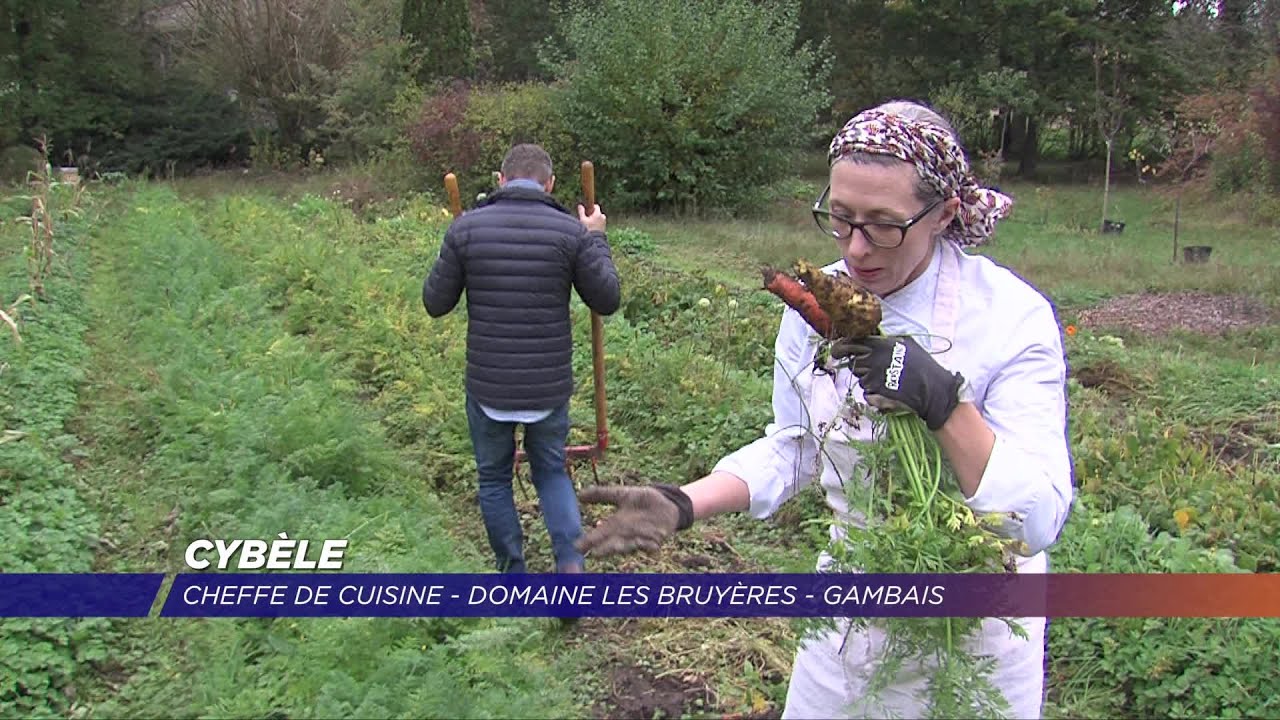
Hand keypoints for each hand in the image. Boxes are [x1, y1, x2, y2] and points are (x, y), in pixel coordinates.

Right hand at [576, 485, 692, 555]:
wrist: (666, 502)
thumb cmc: (643, 501)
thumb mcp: (621, 495)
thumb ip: (602, 495)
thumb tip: (579, 495)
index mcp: (615, 526)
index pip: (599, 534)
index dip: (589, 541)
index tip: (577, 546)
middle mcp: (626, 535)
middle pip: (613, 544)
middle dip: (604, 549)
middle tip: (595, 553)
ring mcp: (640, 538)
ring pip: (629, 546)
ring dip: (623, 548)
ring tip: (615, 547)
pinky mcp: (656, 540)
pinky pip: (650, 545)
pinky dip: (647, 546)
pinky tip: (646, 546)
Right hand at [578, 204, 606, 233]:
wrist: (594, 240)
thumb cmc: (588, 229)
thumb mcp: (582, 219)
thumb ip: (581, 211)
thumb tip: (580, 205)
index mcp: (598, 214)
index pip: (596, 206)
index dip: (591, 207)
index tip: (586, 210)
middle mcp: (603, 217)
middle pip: (597, 213)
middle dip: (592, 214)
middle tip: (586, 219)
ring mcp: (604, 223)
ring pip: (599, 218)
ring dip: (594, 220)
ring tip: (589, 225)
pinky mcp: (604, 228)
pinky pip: (600, 223)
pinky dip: (597, 224)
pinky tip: (592, 228)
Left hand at [831, 335, 963, 430]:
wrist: (933, 390)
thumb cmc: (924, 366)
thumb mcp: (908, 345)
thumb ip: (889, 341)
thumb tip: (875, 338)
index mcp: (882, 346)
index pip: (853, 342)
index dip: (841, 346)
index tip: (835, 351)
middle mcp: (874, 360)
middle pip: (853, 362)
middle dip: (853, 364)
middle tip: (856, 366)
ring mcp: (874, 377)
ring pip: (860, 378)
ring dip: (867, 379)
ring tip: (885, 379)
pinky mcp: (876, 392)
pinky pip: (866, 393)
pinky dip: (873, 394)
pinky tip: (886, 391)